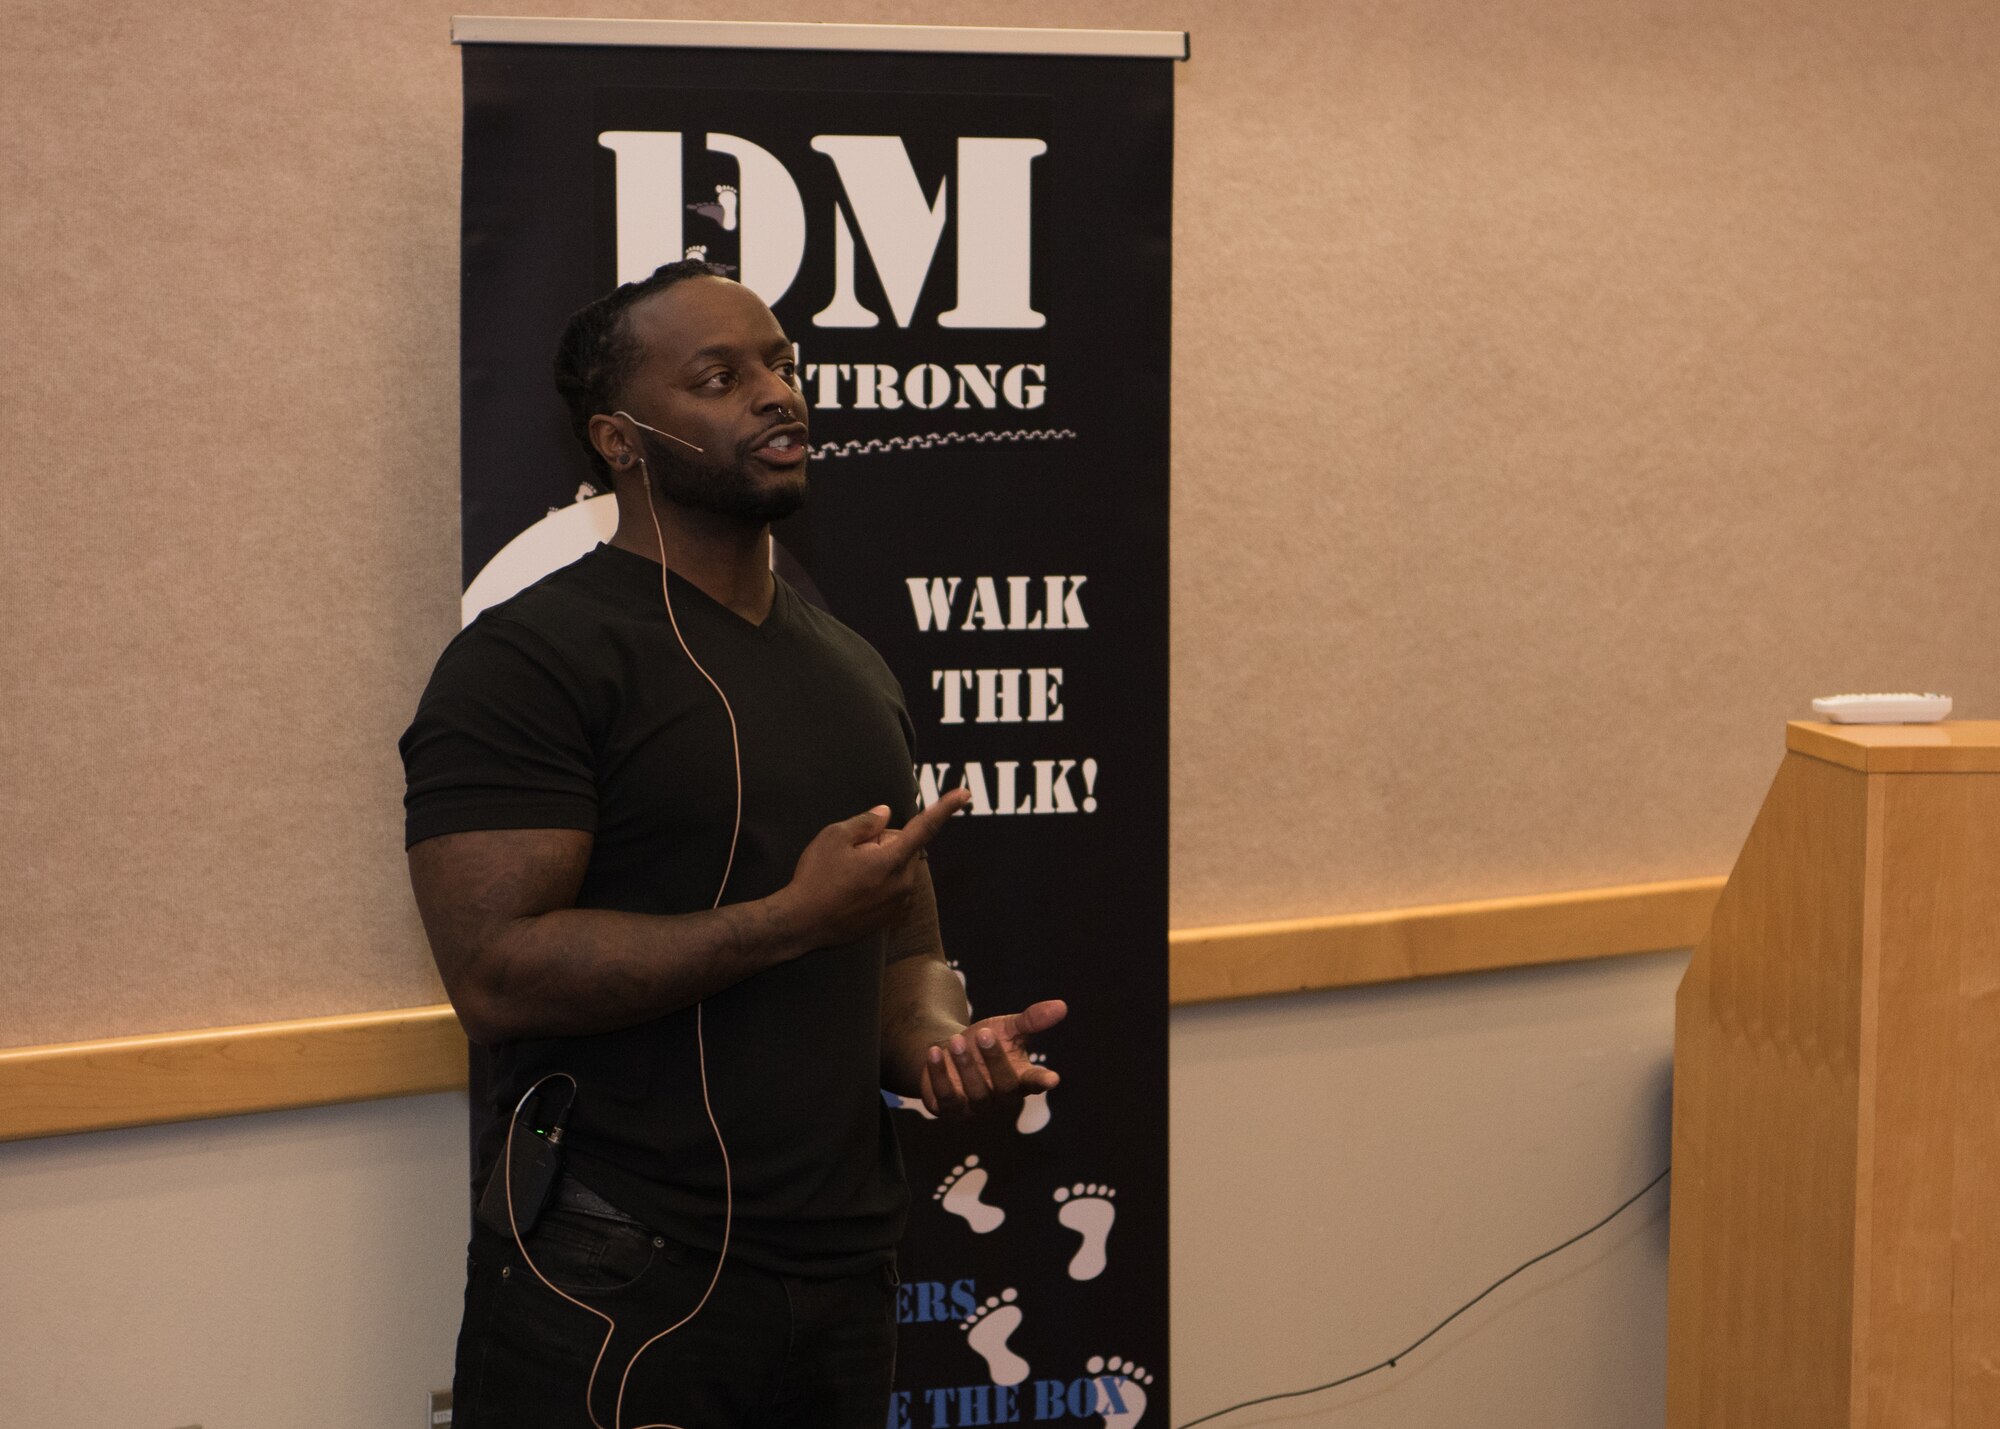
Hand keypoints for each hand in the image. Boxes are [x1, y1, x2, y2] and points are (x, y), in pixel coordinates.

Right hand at [773, 790, 970, 951]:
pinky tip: (853, 893)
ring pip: (899, 870)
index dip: (945, 807)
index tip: (965, 794)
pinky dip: (880, 885)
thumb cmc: (815, 878)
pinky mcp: (892, 919)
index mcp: (892, 860)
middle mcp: (903, 883)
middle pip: (905, 848)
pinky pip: (894, 890)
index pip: (925, 827)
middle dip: (885, 844)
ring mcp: (900, 904)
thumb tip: (885, 814)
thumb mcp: (833, 837)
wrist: (802, 924)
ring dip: (882, 866)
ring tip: (849, 878)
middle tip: (852, 854)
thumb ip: (866, 822)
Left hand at [921, 999, 1066, 1118]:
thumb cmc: (986, 1040)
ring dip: (965, 1065)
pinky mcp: (949, 1109)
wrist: (949, 1050)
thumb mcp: (1008, 1027)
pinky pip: (946, 1097)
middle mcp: (1001, 1097)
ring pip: (975, 1092)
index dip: (1042, 1081)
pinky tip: (934, 1052)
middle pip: (1004, 1085)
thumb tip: (1062, 1006)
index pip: (1034, 1081)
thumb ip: (1032, 1020)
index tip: (1052, 1079)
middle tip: (984, 1033)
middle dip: (994, 1059)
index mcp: (1021, 1078)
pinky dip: (939, 1075)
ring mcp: (975, 1107)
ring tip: (957, 1040)